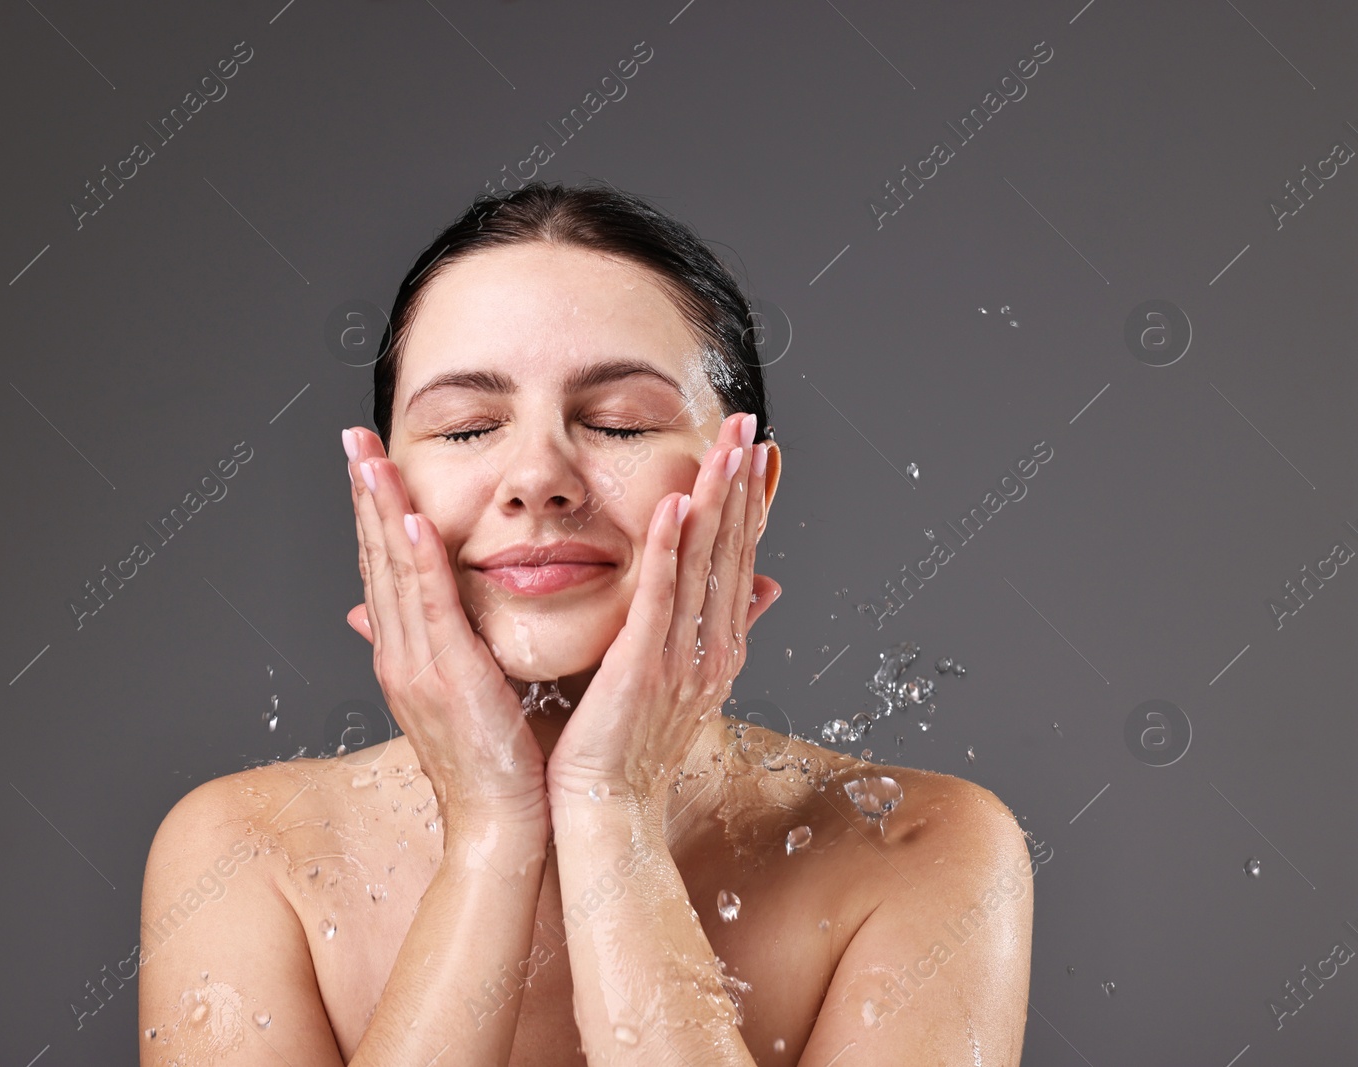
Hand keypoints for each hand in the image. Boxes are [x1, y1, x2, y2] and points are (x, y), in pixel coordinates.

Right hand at [342, 427, 548, 832]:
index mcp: (405, 657)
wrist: (498, 825)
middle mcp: (399, 656)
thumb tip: (432, 624)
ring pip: (394, 575)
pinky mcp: (448, 679)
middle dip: (365, 495)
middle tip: (353, 437)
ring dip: (381, 511)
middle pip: (376, 560)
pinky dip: (417, 565)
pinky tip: (410, 523)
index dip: (373, 513)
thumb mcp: (460, 697)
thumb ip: (442, 649)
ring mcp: (417, 668)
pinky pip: (431, 612)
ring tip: (370, 458)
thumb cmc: (494, 764)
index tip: (368, 462)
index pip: (383, 569)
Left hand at [545, 412, 780, 806]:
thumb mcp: (680, 683)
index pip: (739, 559)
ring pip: (706, 563)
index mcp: (718, 650)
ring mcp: (683, 658)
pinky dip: (670, 548)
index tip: (757, 452)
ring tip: (725, 445)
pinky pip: (660, 597)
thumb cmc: (627, 751)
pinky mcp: (644, 667)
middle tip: (750, 425)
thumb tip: (763, 589)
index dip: (750, 502)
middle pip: (733, 550)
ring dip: (717, 499)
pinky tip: (675, 503)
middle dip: (742, 484)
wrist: (607, 811)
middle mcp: (712, 649)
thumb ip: (710, 630)